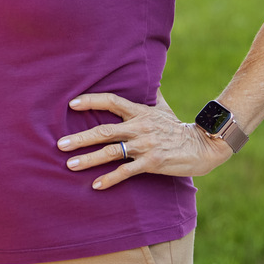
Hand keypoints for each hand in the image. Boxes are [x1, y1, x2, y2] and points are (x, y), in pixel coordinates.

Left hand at [57, 91, 232, 190]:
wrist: (203, 146)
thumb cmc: (177, 128)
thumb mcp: (163, 109)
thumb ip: (151, 96)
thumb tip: (149, 79)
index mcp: (139, 112)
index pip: (111, 101)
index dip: (91, 101)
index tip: (71, 104)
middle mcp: (139, 127)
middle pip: (104, 131)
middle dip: (80, 138)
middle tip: (60, 144)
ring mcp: (145, 145)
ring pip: (111, 152)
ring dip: (89, 159)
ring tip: (70, 165)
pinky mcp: (151, 162)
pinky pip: (126, 171)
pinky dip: (110, 179)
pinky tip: (95, 185)